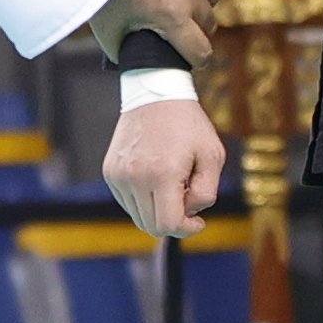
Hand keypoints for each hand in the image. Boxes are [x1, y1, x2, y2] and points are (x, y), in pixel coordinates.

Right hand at [105, 96, 225, 239]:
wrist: (155, 93)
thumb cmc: (189, 125)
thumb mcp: (213, 156)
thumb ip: (206, 193)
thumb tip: (189, 214)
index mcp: (162, 174)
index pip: (167, 225)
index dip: (186, 230)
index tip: (198, 221)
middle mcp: (135, 177)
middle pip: (151, 226)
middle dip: (173, 221)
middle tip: (187, 199)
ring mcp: (118, 175)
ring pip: (138, 216)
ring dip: (157, 210)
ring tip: (171, 184)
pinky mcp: (110, 171)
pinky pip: (127, 201)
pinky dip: (143, 199)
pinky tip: (155, 176)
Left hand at [107, 0, 219, 65]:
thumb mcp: (107, 26)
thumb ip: (120, 50)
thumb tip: (128, 65)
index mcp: (172, 16)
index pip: (201, 51)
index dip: (196, 59)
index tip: (192, 58)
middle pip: (208, 23)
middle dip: (196, 29)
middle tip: (180, 26)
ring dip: (200, 1)